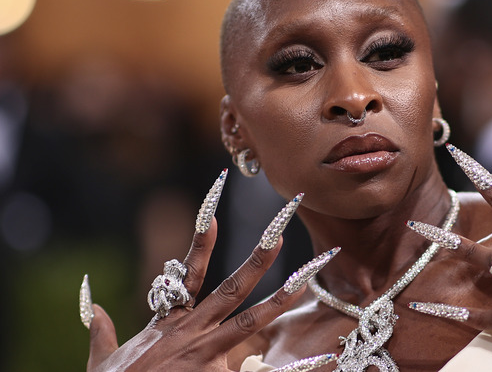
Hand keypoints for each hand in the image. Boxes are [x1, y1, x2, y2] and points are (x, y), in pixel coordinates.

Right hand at [86, 215, 300, 371]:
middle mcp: (191, 333)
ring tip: (307, 277)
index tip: (213, 211)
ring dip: (280, 297)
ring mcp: (205, 355)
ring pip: (249, 319)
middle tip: (281, 231)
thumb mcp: (102, 359)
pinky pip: (259, 371)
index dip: (201, 243)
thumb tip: (94, 308)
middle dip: (258, 258)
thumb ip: (103, 332)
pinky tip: (322, 356)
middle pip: (231, 288)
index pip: (188, 276)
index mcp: (169, 324)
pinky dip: (292, 368)